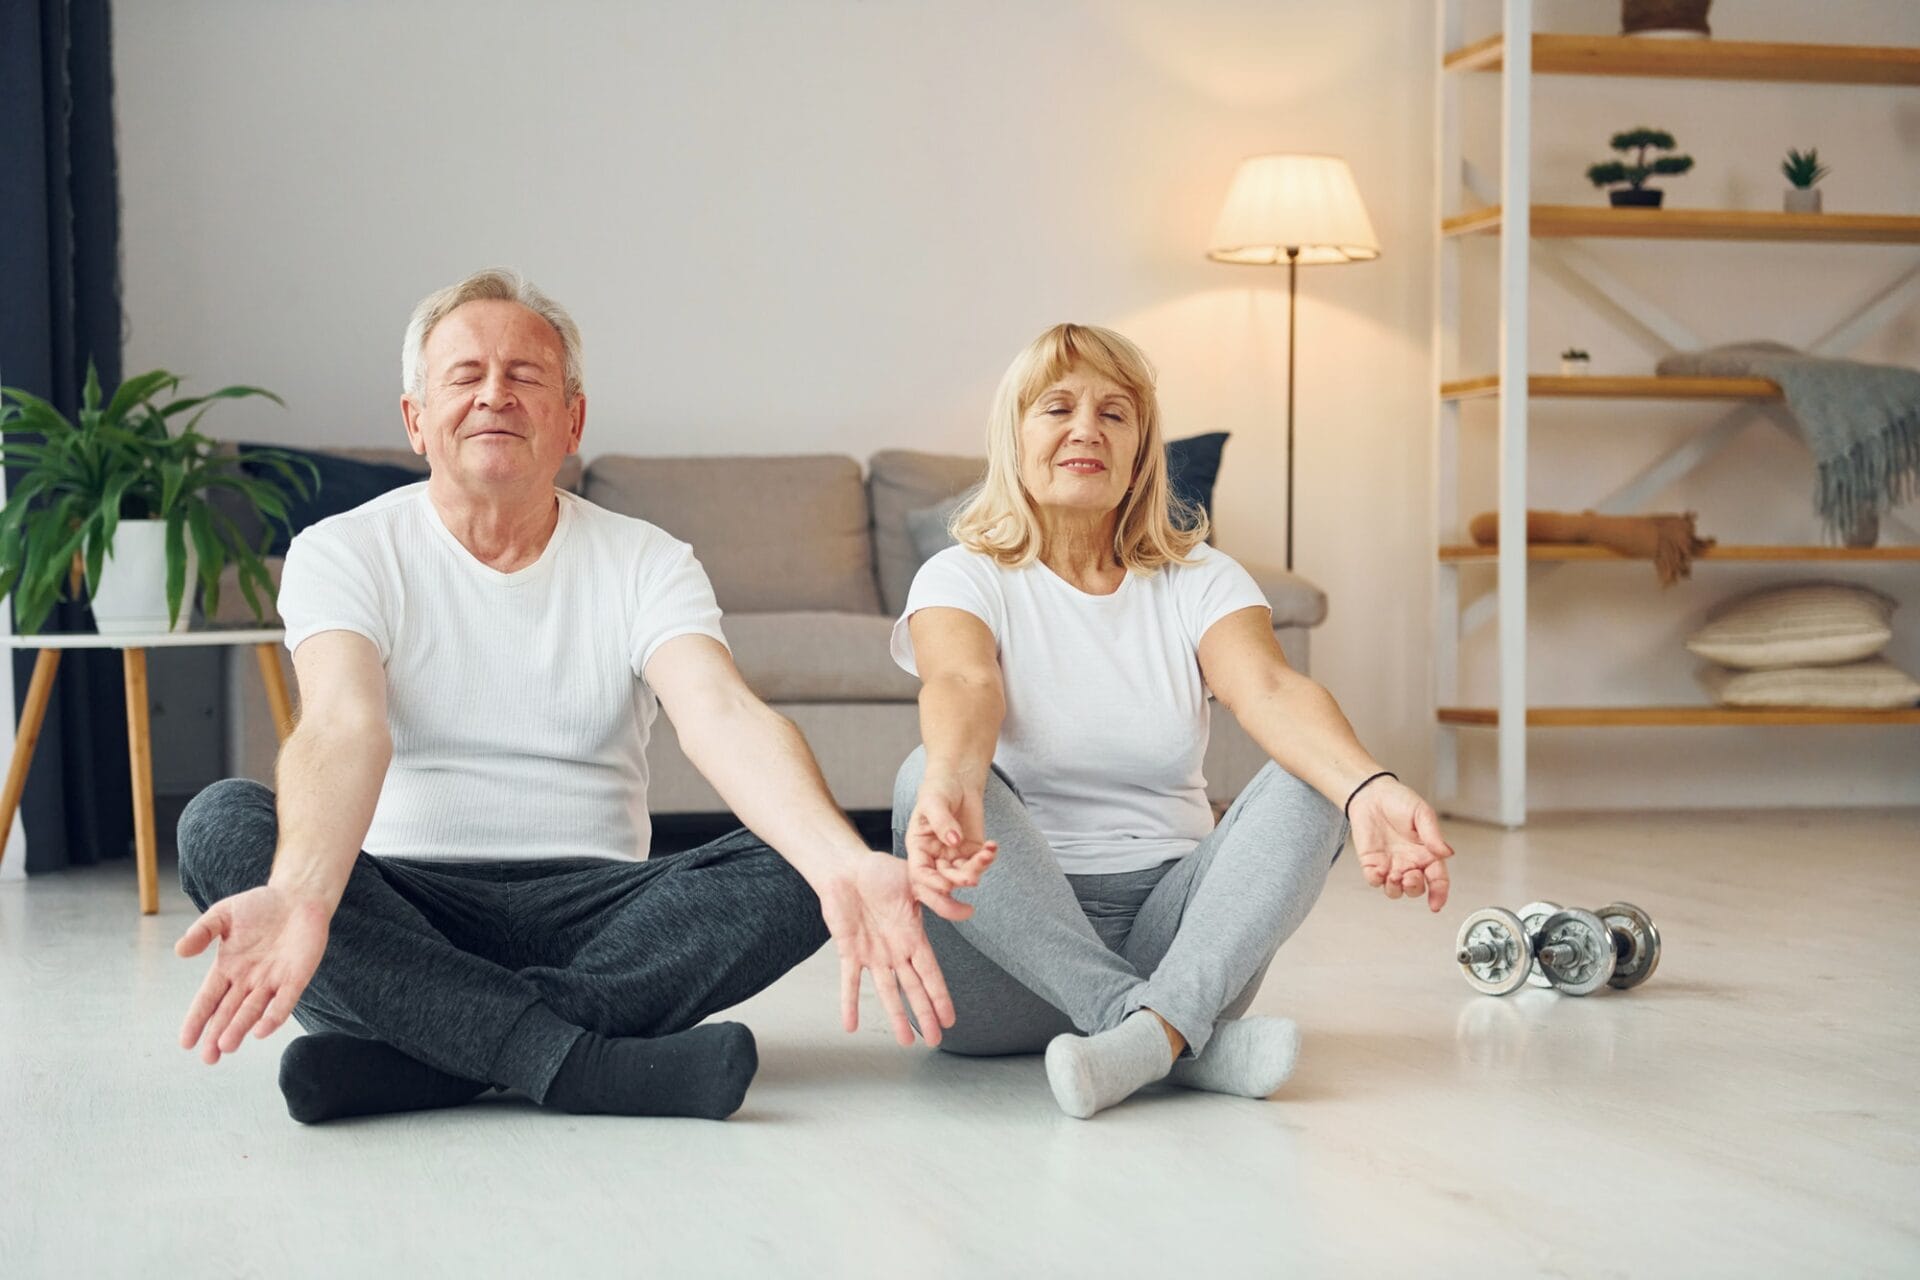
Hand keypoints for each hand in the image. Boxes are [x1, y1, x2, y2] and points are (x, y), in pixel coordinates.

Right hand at [175, 885, 331, 1063]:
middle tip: (208, 1058)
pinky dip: (273, 1016)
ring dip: (240, 1029)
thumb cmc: (260, 906)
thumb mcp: (223, 914)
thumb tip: (179, 951)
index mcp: (227, 968)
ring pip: (253, 1011)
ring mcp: (272, 981)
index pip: (208, 999)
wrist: (298, 896)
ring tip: (226, 1046)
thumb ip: (201, 931)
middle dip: (218, 1035)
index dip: (197, 1020)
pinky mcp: (296, 978)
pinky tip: (261, 1031)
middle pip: (229, 1013)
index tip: (186, 1042)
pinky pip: (284, 1001)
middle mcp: (248, 980)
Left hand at [818, 854, 957, 1047]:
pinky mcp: (849, 951)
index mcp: (913, 936)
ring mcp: (873, 954)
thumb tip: (970, 913)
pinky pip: (849, 982)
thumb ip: (939, 900)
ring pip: (887, 991)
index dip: (940, 997)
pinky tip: (850, 1025)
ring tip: (904, 1041)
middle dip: (925, 1015)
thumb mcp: (916, 882)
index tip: (951, 1019)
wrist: (847, 867)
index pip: (930, 973)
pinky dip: (849, 1003)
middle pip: (913, 989)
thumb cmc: (882, 872)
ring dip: (896, 1016)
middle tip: (934, 1041)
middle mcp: (895, 951)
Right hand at [902, 774, 996, 920]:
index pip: (920, 872)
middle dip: (957, 881)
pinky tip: (992, 846)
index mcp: (919, 848)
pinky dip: (988, 857)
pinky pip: (980, 862)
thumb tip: (954, 841)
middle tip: (971, 878)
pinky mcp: (972, 851)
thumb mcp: (934, 801)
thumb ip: (941, 821)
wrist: (958, 781)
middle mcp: (935, 857)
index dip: (931, 882)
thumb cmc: (938, 790)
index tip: (946, 886)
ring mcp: (954, 856)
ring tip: (987, 854)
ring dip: (977, 869)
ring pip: (964, 873)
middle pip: (943, 879)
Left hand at [1349, 778, 1454, 911]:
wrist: (1371, 793)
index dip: (1439, 894)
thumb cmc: (1399, 801)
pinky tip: (1378, 872)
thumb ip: (1434, 836)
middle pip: (1416, 889)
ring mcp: (1390, 864)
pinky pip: (1374, 881)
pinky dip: (1376, 881)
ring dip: (1396, 889)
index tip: (1436, 904)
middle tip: (1410, 876)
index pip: (1438, 879)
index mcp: (1427, 853)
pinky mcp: (1372, 863)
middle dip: (1414, 888)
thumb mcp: (1422, 814)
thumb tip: (1447, 853)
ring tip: (1394, 875)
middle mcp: (1410, 862)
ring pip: (1395, 891)